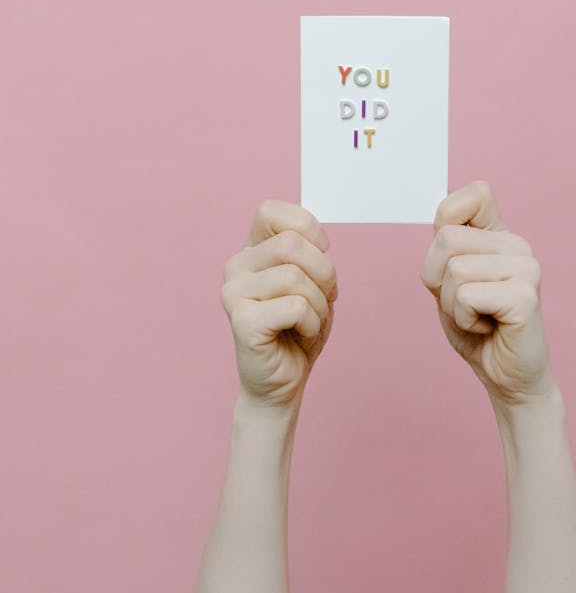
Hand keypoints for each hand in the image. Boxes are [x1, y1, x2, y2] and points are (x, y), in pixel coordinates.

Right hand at [221, 199, 338, 411]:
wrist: (283, 381)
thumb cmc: (299, 327)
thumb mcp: (314, 280)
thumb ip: (309, 251)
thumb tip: (317, 236)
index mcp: (251, 250)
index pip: (270, 211)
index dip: (307, 228)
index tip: (320, 253)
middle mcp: (236, 266)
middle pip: (291, 243)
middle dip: (323, 272)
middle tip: (323, 298)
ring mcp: (233, 293)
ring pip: (295, 277)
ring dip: (319, 304)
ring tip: (308, 321)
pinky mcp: (241, 321)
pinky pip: (295, 307)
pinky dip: (312, 323)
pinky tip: (299, 335)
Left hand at [419, 180, 555, 409]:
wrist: (507, 377)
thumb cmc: (477, 328)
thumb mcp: (448, 280)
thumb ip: (446, 245)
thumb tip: (443, 218)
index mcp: (501, 235)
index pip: (475, 194)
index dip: (448, 223)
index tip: (453, 262)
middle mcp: (518, 245)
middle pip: (446, 239)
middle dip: (439, 280)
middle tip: (465, 303)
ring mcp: (526, 268)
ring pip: (454, 270)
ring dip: (452, 304)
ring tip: (478, 316)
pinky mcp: (525, 296)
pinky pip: (466, 296)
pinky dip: (464, 319)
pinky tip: (488, 328)